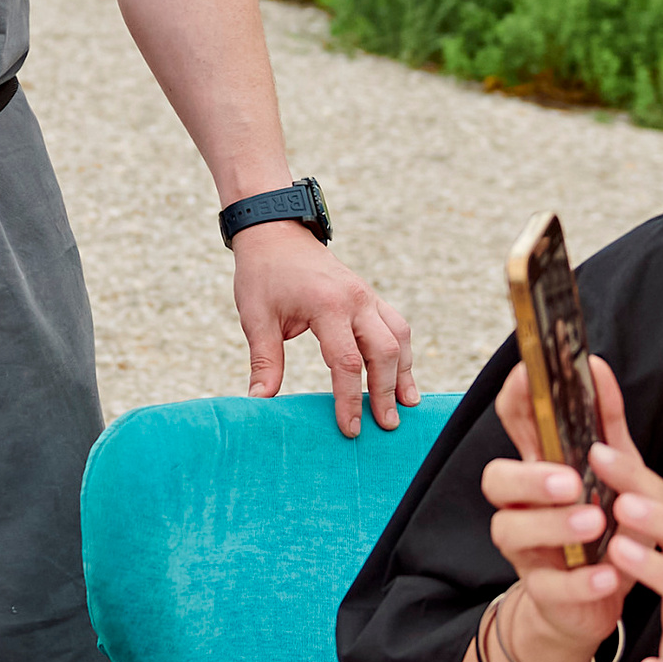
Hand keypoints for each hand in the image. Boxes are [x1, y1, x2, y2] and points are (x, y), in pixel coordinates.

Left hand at [234, 226, 415, 436]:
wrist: (276, 232)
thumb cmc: (263, 274)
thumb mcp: (256, 317)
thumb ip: (264, 360)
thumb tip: (259, 401)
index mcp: (327, 305)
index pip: (347, 362)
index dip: (350, 399)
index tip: (351, 429)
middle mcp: (355, 299)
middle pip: (384, 352)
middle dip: (385, 392)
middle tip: (387, 426)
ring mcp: (366, 295)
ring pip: (399, 337)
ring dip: (404, 372)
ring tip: (406, 405)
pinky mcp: (369, 295)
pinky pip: (396, 325)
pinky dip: (402, 352)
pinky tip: (402, 376)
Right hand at [484, 355, 629, 661]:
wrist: (598, 600)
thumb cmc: (603, 527)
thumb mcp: (613, 473)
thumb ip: (606, 423)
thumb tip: (599, 366)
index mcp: (538, 466)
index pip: (514, 422)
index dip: (516, 396)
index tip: (532, 374)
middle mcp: (521, 504)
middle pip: (496, 478)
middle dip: (529, 476)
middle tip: (572, 481)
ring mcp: (526, 548)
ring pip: (511, 530)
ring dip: (553, 525)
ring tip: (595, 523)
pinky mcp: (542, 589)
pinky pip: (548, 585)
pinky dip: (579, 580)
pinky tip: (609, 575)